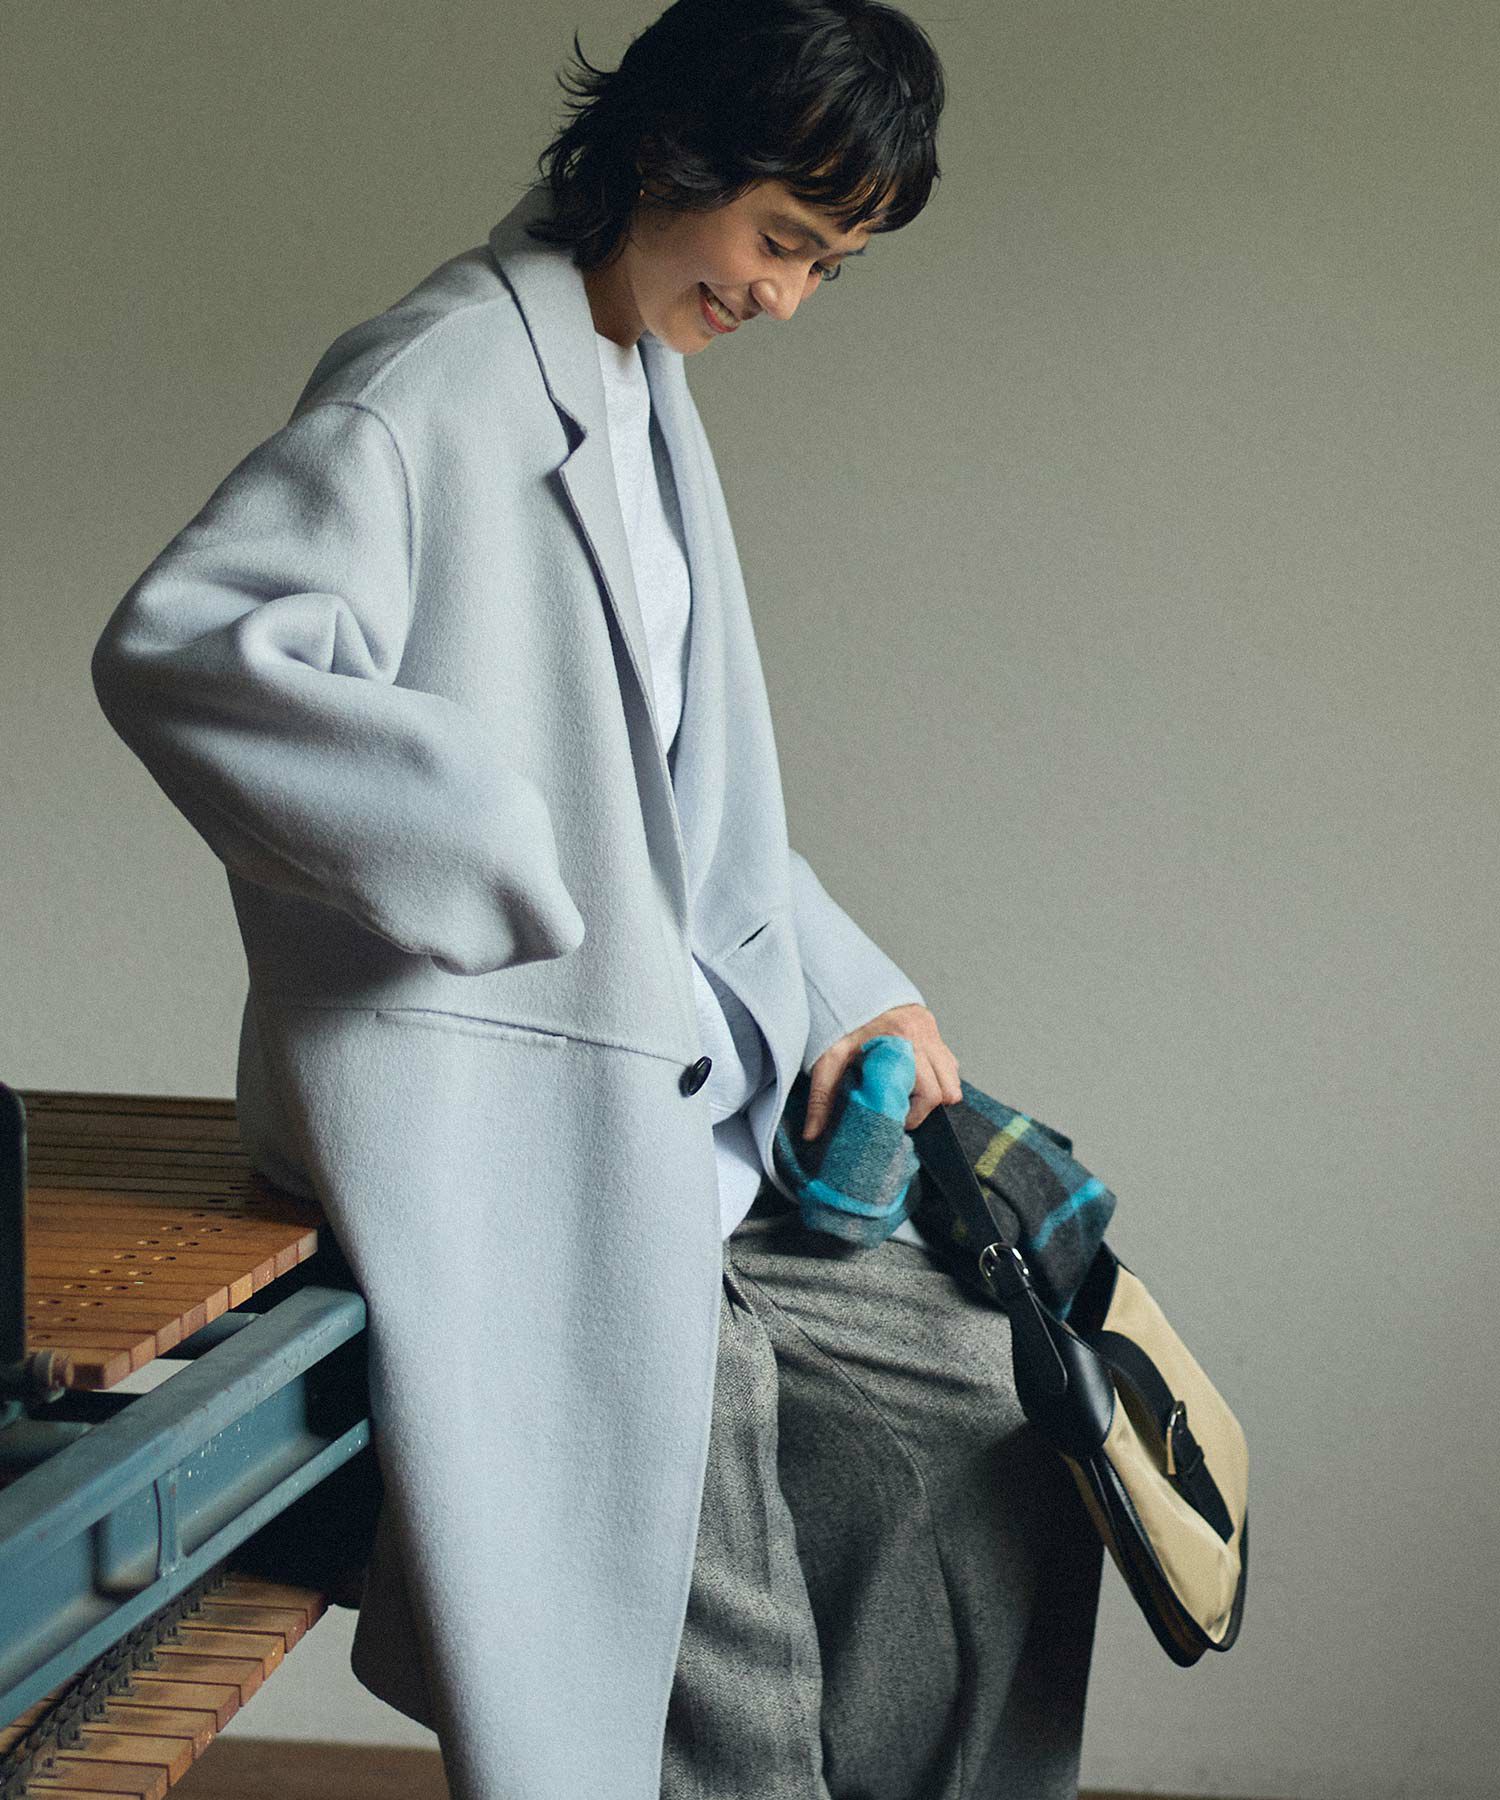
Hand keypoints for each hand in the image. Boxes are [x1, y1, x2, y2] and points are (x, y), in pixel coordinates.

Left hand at [802, 1003, 960, 1139]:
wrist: (847, 982)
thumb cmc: (838, 1020)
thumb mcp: (827, 1059)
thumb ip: (821, 1098)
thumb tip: (812, 1135)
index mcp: (902, 1042)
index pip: (928, 1093)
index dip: (914, 1115)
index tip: (895, 1120)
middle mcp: (923, 1035)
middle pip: (947, 1089)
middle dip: (926, 1107)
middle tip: (900, 1109)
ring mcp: (931, 1030)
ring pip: (953, 1077)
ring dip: (936, 1091)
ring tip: (906, 1093)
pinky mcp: (932, 1026)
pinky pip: (949, 1061)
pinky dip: (937, 1075)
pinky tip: (912, 1076)